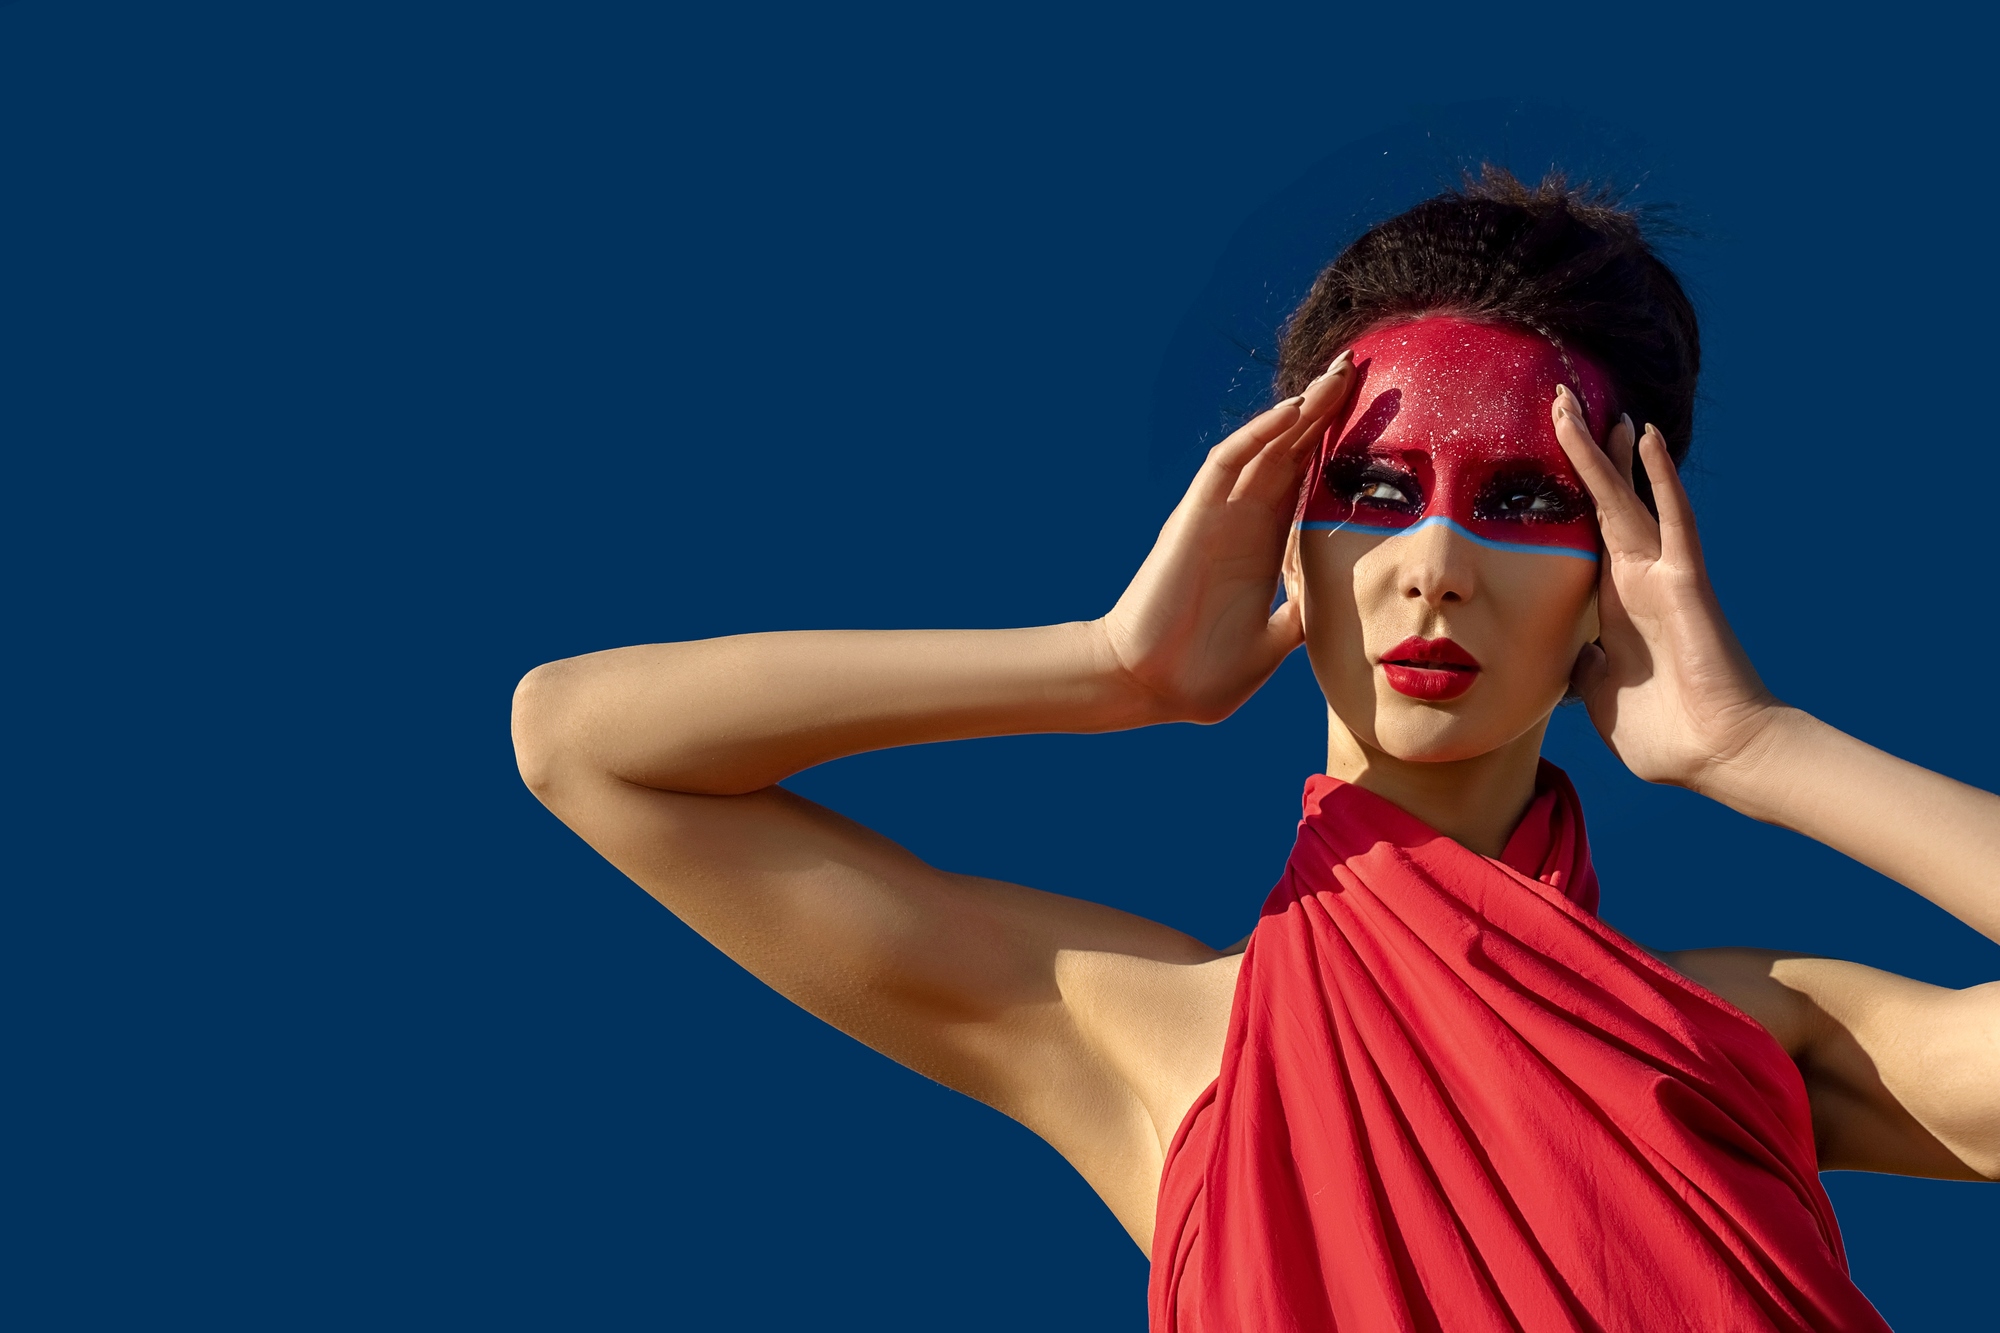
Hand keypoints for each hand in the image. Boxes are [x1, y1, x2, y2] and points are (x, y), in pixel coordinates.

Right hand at [1096, 355, 1357, 723]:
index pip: (1308, 481)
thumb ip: (1301, 617)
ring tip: (1340, 374)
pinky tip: (1294, 409)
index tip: (1382, 418)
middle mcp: (1243, 521)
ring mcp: (1218, 516)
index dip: (1338, 447)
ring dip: (1302, 409)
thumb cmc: (1202, 673)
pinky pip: (1228, 463)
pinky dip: (1260, 433)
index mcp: (1265, 548)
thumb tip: (1338, 607)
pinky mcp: (1194, 518)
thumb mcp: (1274, 644)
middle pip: (1291, 450)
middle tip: (1363, 368)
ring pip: (1266, 445)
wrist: (1149, 688)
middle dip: (1326, 411)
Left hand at [1551, 386, 1780, 790]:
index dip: (1563, 495)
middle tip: (1556, 402)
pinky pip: (1673, 519)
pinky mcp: (1686, 581)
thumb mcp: (1598, 696)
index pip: (1580, 533)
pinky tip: (1648, 437)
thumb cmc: (1664, 733)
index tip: (1540, 459)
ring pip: (1626, 499)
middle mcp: (1635, 579)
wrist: (1717, 756)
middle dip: (1579, 453)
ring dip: (1603, 452)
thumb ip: (1581, 669)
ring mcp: (1661, 575)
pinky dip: (1661, 478)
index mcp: (1612, 604)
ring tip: (1580, 404)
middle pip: (1601, 501)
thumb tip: (1566, 659)